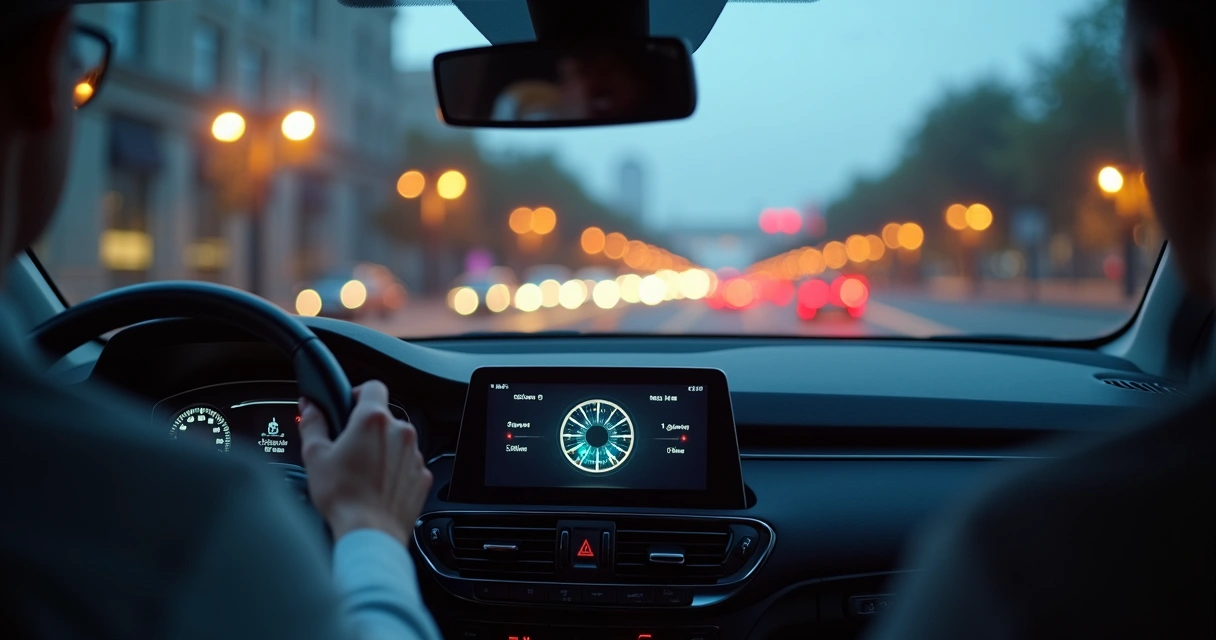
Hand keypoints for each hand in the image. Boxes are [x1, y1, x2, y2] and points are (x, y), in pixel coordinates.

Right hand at [297, 381, 432, 545]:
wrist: (370, 533)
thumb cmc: (343, 497)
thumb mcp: (315, 456)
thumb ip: (312, 423)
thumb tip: (309, 406)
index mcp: (374, 421)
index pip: (373, 387)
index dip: (358, 393)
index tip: (349, 406)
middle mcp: (400, 432)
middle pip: (384, 417)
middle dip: (366, 428)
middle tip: (347, 448)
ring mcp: (414, 454)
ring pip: (397, 441)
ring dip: (382, 449)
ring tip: (361, 471)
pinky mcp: (421, 475)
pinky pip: (406, 463)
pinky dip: (393, 469)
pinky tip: (375, 485)